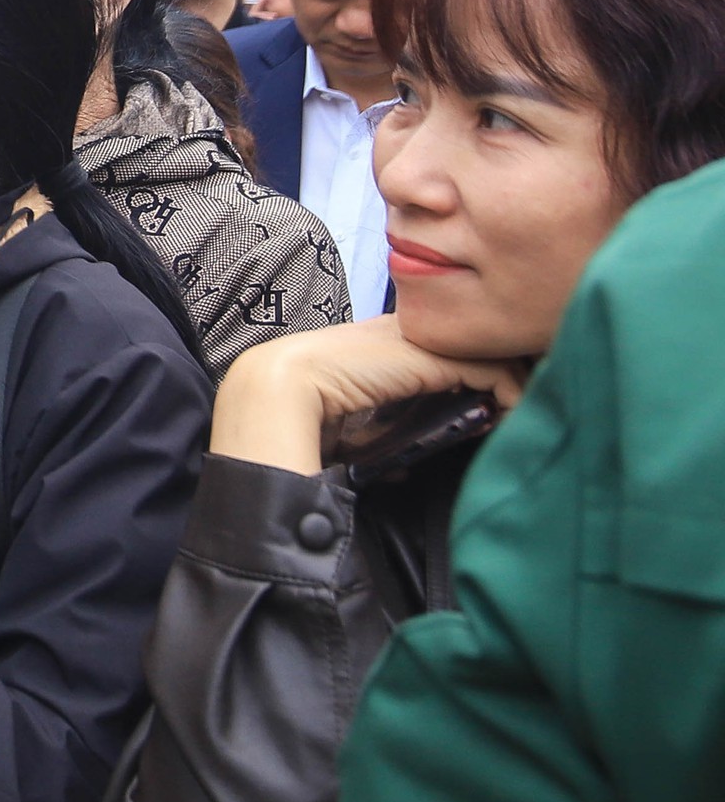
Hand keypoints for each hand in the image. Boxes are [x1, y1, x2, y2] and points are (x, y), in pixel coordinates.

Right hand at [212, 315, 527, 476]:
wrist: (275, 394)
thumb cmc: (297, 416)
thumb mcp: (347, 426)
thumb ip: (377, 434)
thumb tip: (402, 470)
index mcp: (378, 344)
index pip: (442, 348)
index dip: (476, 376)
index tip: (494, 410)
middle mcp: (403, 331)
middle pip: (472, 342)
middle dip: (503, 375)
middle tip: (520, 412)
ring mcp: (418, 339)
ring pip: (489, 351)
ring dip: (512, 384)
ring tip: (525, 416)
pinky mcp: (432, 354)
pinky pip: (491, 368)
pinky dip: (510, 393)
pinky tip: (511, 418)